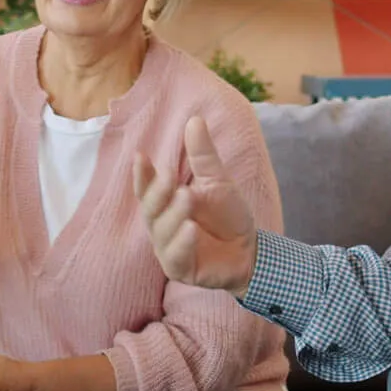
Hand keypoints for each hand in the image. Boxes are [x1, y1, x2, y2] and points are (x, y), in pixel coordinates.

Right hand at [133, 115, 257, 296]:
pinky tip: (191, 230)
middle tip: (170, 177)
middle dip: (158, 193)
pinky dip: (182, 243)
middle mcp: (160, 225)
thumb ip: (203, 156)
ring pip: (161, 232)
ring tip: (187, 198)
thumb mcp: (218, 181)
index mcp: (164, 203)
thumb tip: (194, 120)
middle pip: (150, 209)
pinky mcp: (180, 269)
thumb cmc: (228, 216)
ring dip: (173, 215)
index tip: (140, 156)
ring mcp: (167, 248)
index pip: (147, 188)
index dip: (141, 174)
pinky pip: (175, 257)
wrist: (250, 251)